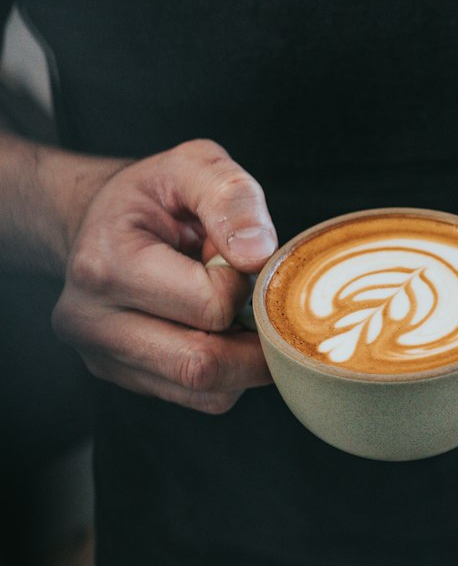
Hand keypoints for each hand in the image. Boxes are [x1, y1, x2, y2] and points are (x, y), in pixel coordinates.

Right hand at [52, 139, 278, 413]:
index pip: (208, 306)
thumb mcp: (194, 165)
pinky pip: (201, 400)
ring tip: (231, 310)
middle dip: (252, 339)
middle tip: (257, 300)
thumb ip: (231, 197)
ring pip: (207, 393)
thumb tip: (258, 255)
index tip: (237, 257)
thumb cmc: (154, 195)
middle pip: (203, 366)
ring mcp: (102, 357)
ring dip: (242, 359)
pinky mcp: (124, 379)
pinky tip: (216, 331)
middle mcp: (90, 322)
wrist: (102, 221)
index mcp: (104, 265)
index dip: (243, 285)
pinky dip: (227, 373)